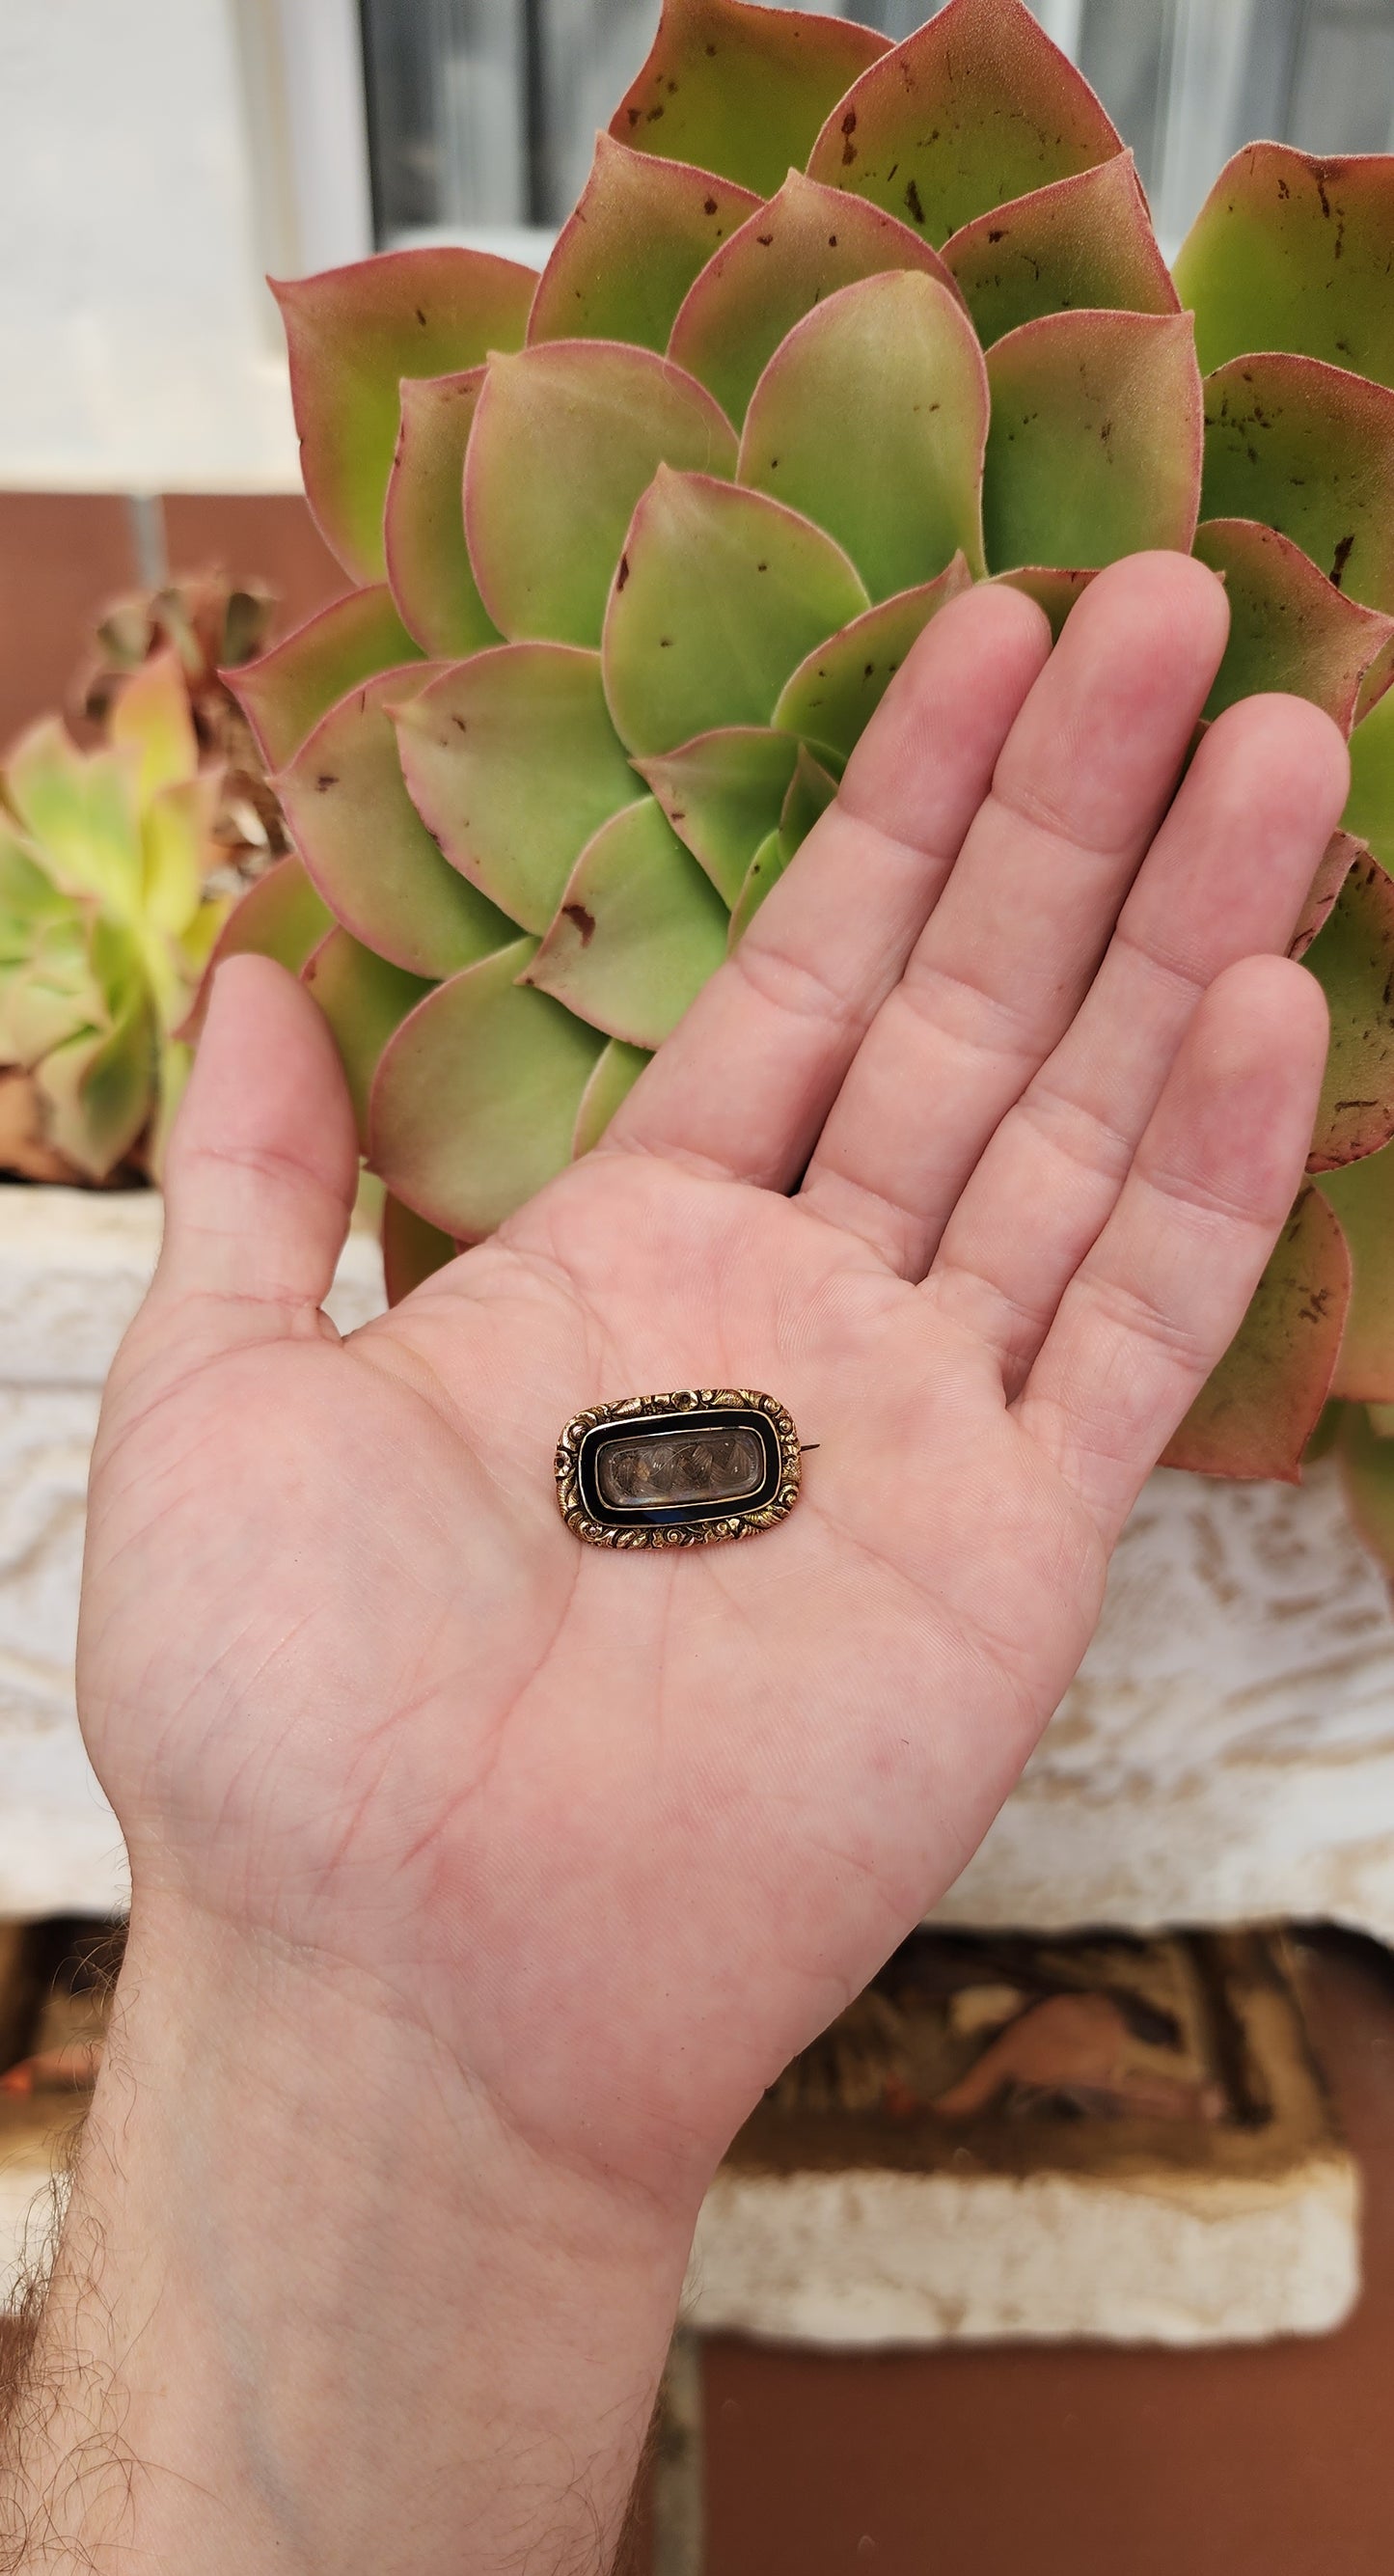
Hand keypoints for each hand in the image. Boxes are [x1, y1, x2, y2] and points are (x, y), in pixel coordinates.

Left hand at [80, 551, 1345, 2216]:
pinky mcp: (1014, 1554)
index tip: (982, 627)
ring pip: (1084, 1134)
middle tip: (1186, 604)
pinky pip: (1137, 1333)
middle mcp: (798, 1320)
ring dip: (1183, 935)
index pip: (799, 984)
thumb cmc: (282, 1715)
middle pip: (972, 1016)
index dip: (894, 808)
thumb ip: (271, 1177)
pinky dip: (1215, 1173)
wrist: (397, 1970)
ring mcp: (921, 1429)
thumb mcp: (218, 1386)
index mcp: (626, 1262)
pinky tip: (1273, 995)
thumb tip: (261, 973)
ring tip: (1279, 735)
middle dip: (1071, 813)